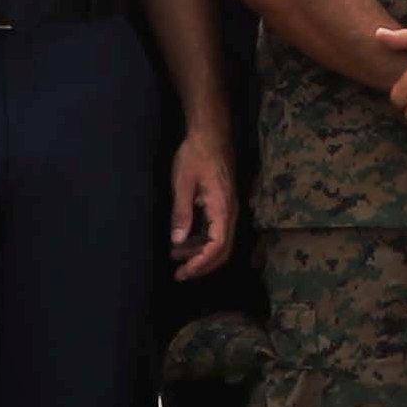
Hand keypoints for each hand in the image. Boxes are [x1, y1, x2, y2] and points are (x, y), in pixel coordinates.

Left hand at [170, 123, 241, 277]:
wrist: (211, 133)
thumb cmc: (195, 155)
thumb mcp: (183, 183)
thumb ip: (181, 213)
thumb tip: (178, 241)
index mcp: (222, 209)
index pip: (217, 246)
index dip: (200, 263)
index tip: (182, 272)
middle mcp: (230, 212)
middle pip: (222, 250)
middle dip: (201, 265)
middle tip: (179, 274)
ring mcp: (228, 209)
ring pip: (220, 241)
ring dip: (200, 253)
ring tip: (175, 256)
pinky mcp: (223, 204)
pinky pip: (216, 230)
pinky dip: (201, 240)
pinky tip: (184, 240)